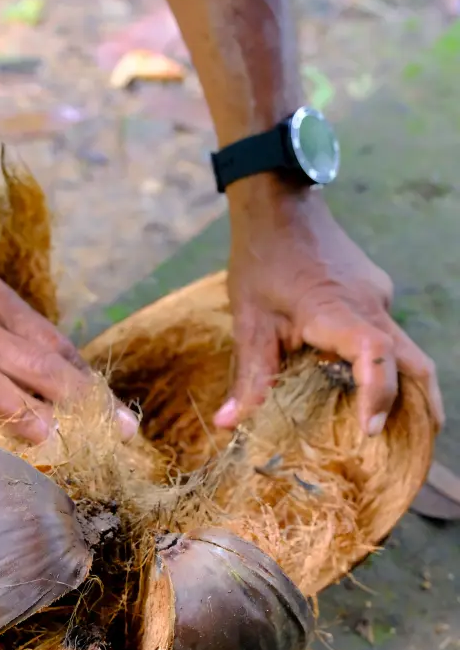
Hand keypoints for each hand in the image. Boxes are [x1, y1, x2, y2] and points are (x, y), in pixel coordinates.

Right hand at [0, 228, 138, 443]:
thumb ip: (21, 331)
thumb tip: (69, 373)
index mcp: (0, 305)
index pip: (58, 348)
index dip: (92, 387)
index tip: (122, 421)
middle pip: (40, 368)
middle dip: (84, 405)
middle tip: (117, 438)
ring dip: (34, 421)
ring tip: (62, 446)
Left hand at [214, 178, 443, 436]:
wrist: (280, 202)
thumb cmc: (262, 258)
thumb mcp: (249, 321)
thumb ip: (249, 375)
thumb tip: (228, 424)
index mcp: (339, 312)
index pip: (376, 358)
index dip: (378, 397)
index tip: (369, 431)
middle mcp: (371, 305)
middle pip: (414, 362)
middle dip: (421, 407)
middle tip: (417, 446)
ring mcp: (377, 297)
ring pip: (409, 349)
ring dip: (412, 388)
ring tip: (408, 428)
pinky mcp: (374, 292)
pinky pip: (391, 334)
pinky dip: (392, 366)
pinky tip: (374, 388)